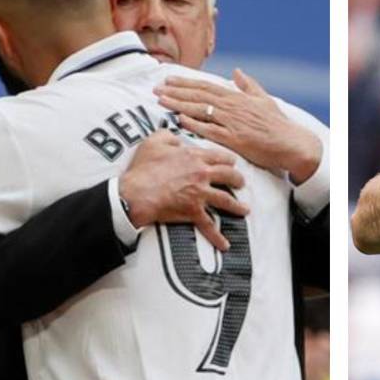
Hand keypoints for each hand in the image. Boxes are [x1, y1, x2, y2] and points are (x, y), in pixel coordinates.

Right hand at [118, 130, 248, 251]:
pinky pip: (209, 226)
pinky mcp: (194, 211)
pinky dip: (217, 237)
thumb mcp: (154, 142)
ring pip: (226, 200)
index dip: (228, 159)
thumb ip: (169, 135)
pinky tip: (225, 245)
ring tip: (245, 210)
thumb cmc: (143, 167)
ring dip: (237, 206)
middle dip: (238, 179)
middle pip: (230, 176)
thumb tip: (177, 135)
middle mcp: (202, 174)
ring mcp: (200, 194)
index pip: (220, 156)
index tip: (231, 163)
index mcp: (195, 157)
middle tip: (241, 183)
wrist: (135, 193)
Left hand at [156, 70, 321, 182]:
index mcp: (237, 97)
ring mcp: (232, 123)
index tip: (168, 80)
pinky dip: (193, 124)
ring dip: (178, 104)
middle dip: (175, 91)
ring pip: (200, 110)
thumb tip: (236, 71)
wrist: (291, 143)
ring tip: (161, 100)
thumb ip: (248, 85)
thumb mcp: (264, 99)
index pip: (206, 86)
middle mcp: (232, 107)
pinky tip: (179, 120)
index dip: (185, 82)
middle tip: (156, 89)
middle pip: (198, 96)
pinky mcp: (234, 139)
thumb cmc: (278, 123)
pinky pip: (209, 130)